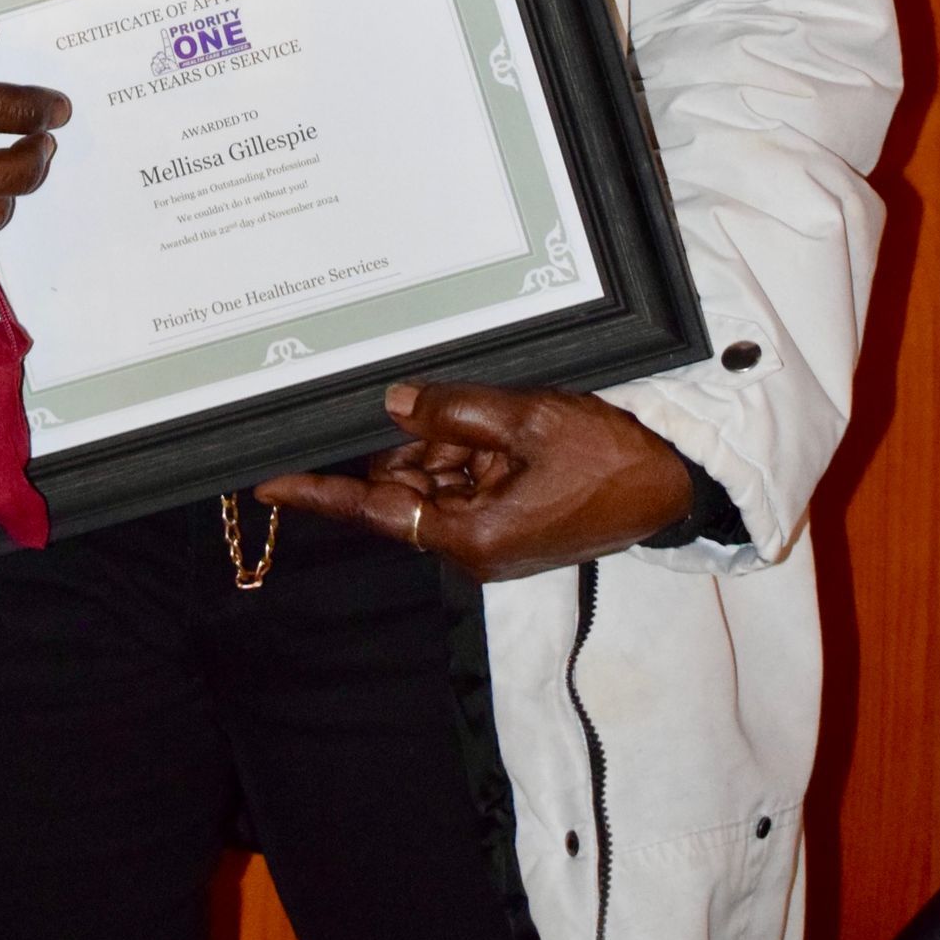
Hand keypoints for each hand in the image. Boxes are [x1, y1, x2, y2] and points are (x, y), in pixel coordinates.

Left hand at [255, 381, 693, 582]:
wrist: (673, 481)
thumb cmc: (608, 456)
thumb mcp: (526, 419)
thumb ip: (453, 413)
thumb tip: (394, 404)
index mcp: (470, 537)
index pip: (374, 511)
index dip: (319, 494)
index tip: (266, 482)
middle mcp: (473, 545)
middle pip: (404, 490)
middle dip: (399, 442)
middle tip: (393, 394)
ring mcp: (494, 532)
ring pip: (436, 478)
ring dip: (443, 439)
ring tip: (472, 402)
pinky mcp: (513, 518)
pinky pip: (468, 478)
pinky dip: (467, 445)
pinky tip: (484, 411)